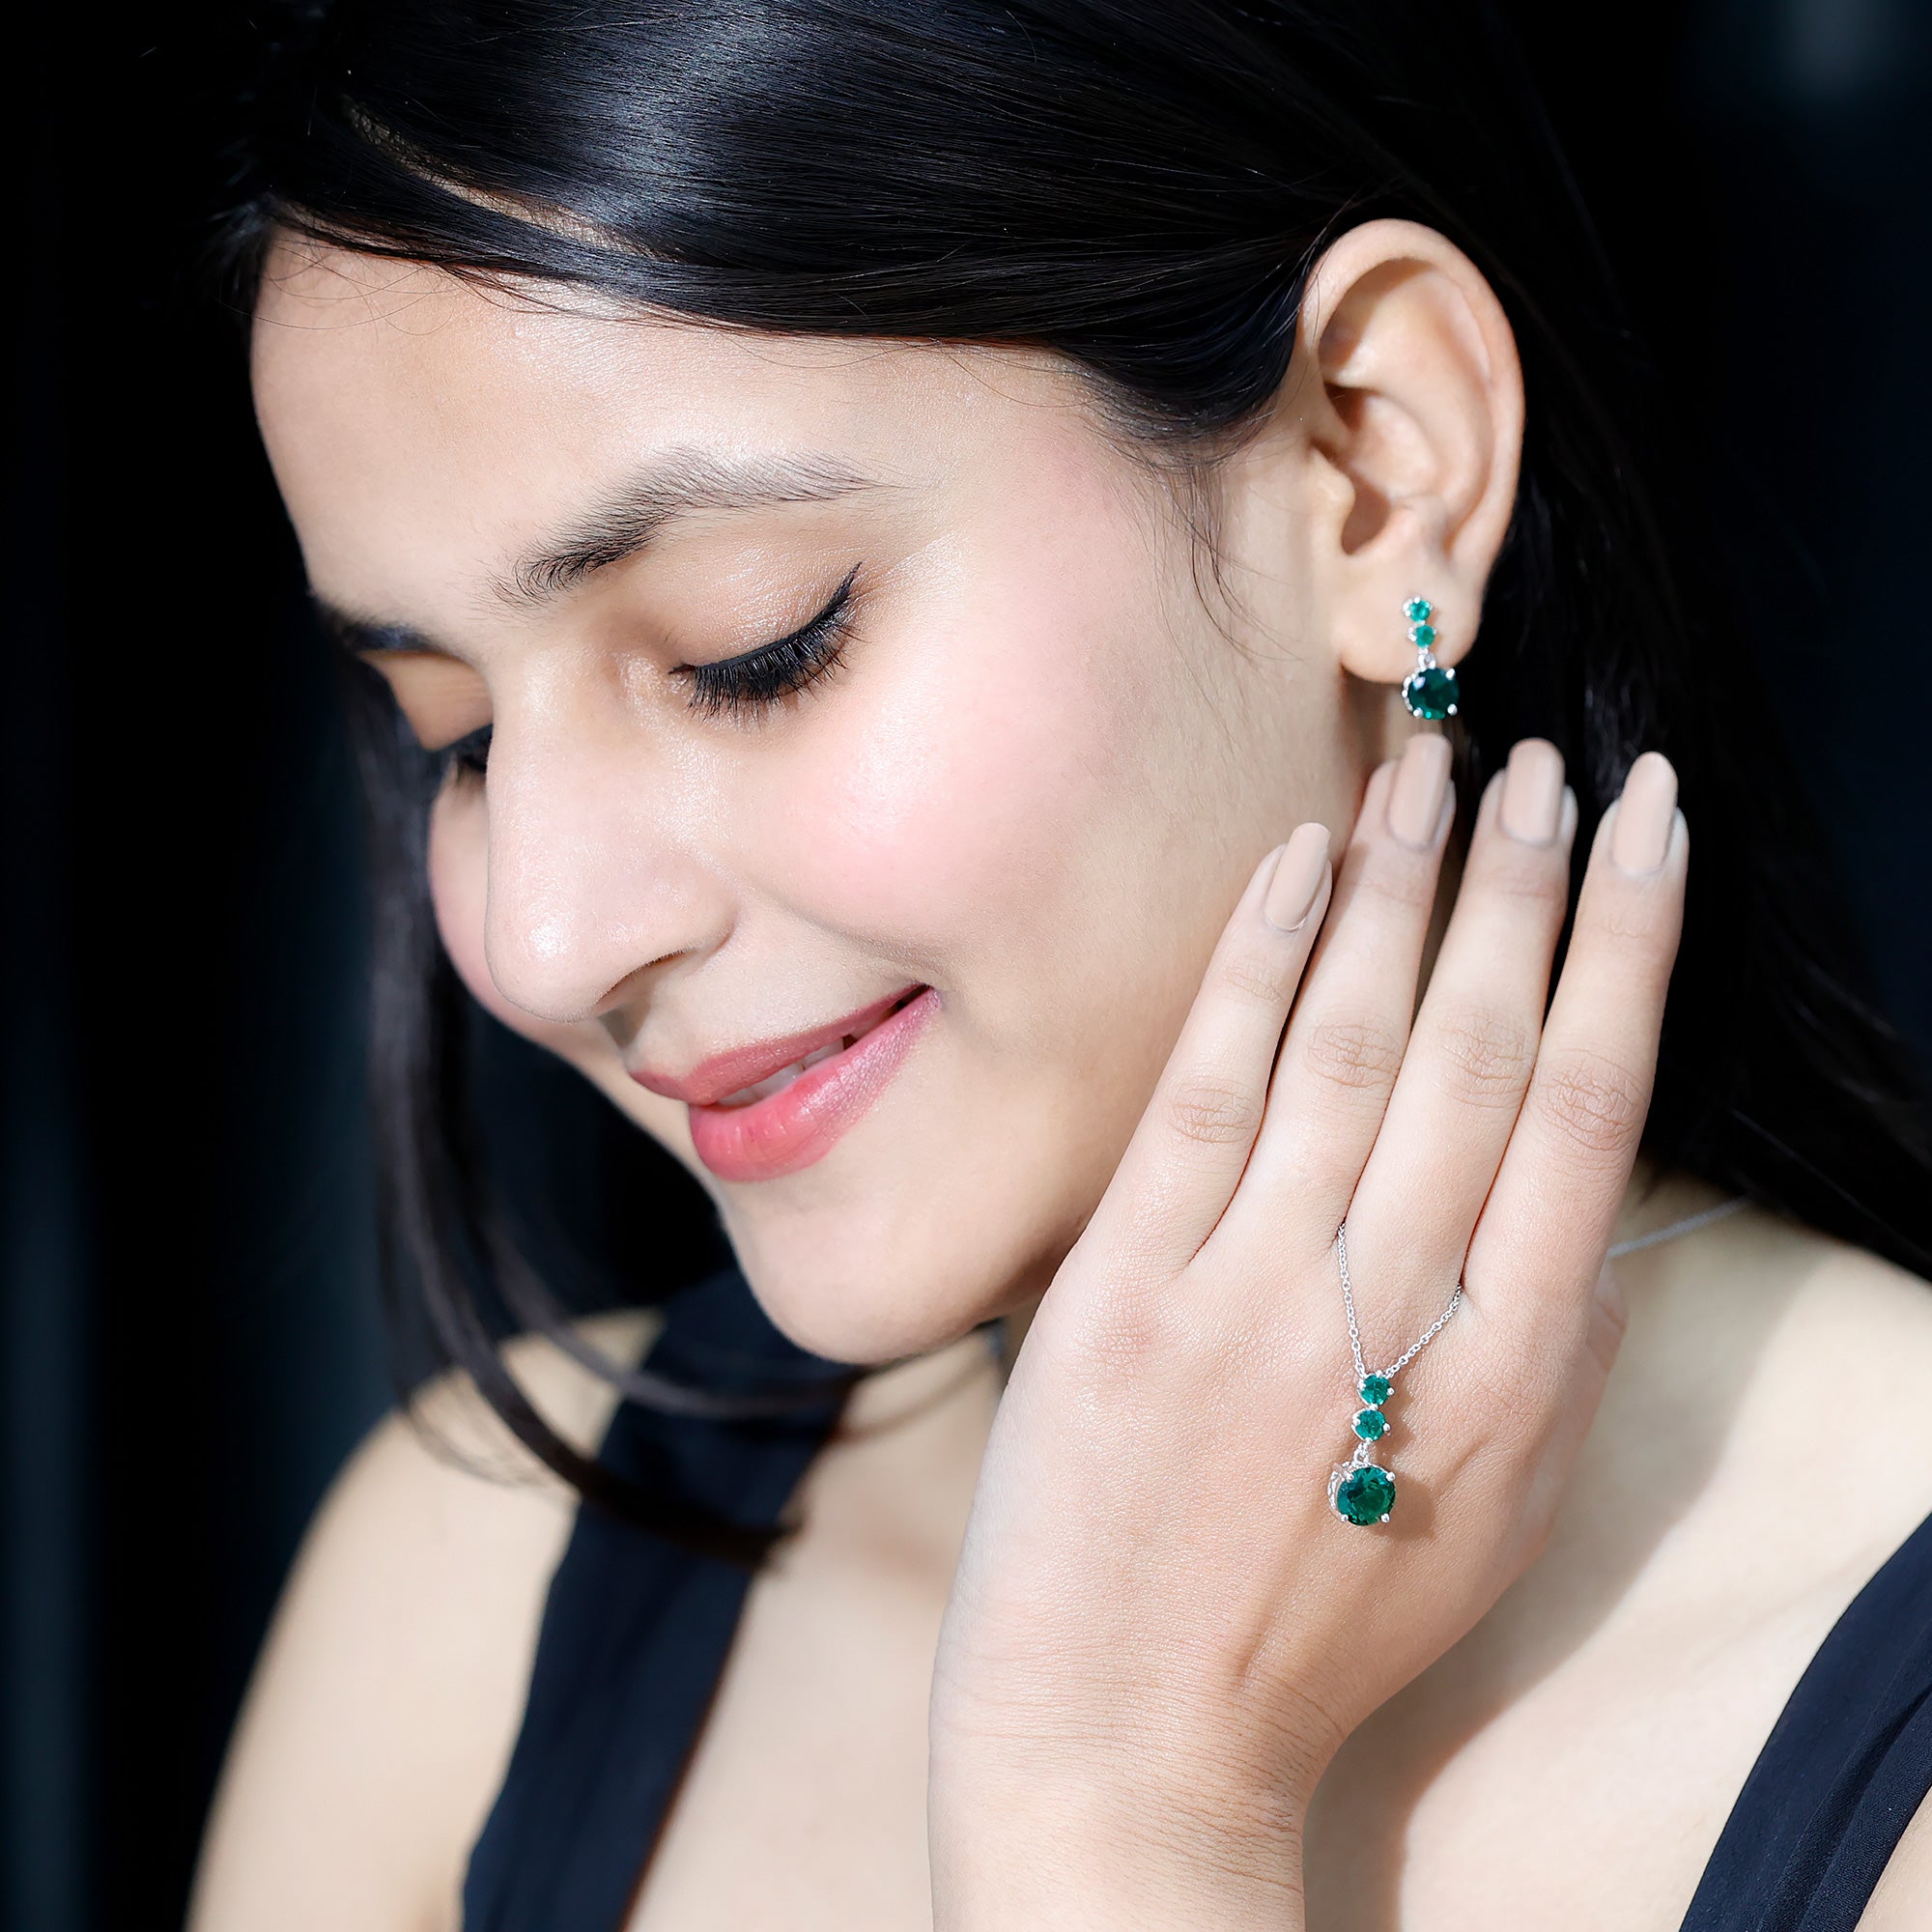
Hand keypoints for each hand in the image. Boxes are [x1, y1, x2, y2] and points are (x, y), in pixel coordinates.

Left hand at [927, 737, 1687, 1928]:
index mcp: (1511, 1373)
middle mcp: (1391, 1315)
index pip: (1590, 1108)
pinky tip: (1296, 863)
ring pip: (1347, 1044)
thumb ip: (1564, 1359)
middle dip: (1522, 887)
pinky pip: (1203, 1092)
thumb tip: (1601, 1204)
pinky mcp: (1119, 1294)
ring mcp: (1246, 1297)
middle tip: (1544, 763)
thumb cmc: (1319, 1626)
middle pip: (1478, 1051)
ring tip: (1433, 766)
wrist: (1127, 1739)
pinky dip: (1254, 965)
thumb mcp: (1496, 1523)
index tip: (1647, 826)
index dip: (1625, 948)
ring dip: (1399, 890)